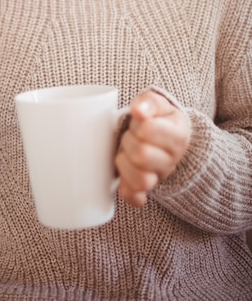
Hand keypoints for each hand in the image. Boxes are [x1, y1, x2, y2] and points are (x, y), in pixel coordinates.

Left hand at [115, 90, 190, 206]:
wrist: (168, 136)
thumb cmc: (159, 118)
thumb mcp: (158, 103)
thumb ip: (149, 102)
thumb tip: (138, 110)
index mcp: (178, 135)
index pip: (148, 130)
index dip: (136, 124)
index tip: (137, 121)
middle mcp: (172, 159)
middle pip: (141, 155)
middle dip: (128, 141)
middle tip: (129, 135)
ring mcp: (159, 176)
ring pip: (141, 180)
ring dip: (124, 164)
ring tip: (125, 152)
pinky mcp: (146, 189)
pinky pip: (135, 198)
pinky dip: (127, 191)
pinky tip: (122, 178)